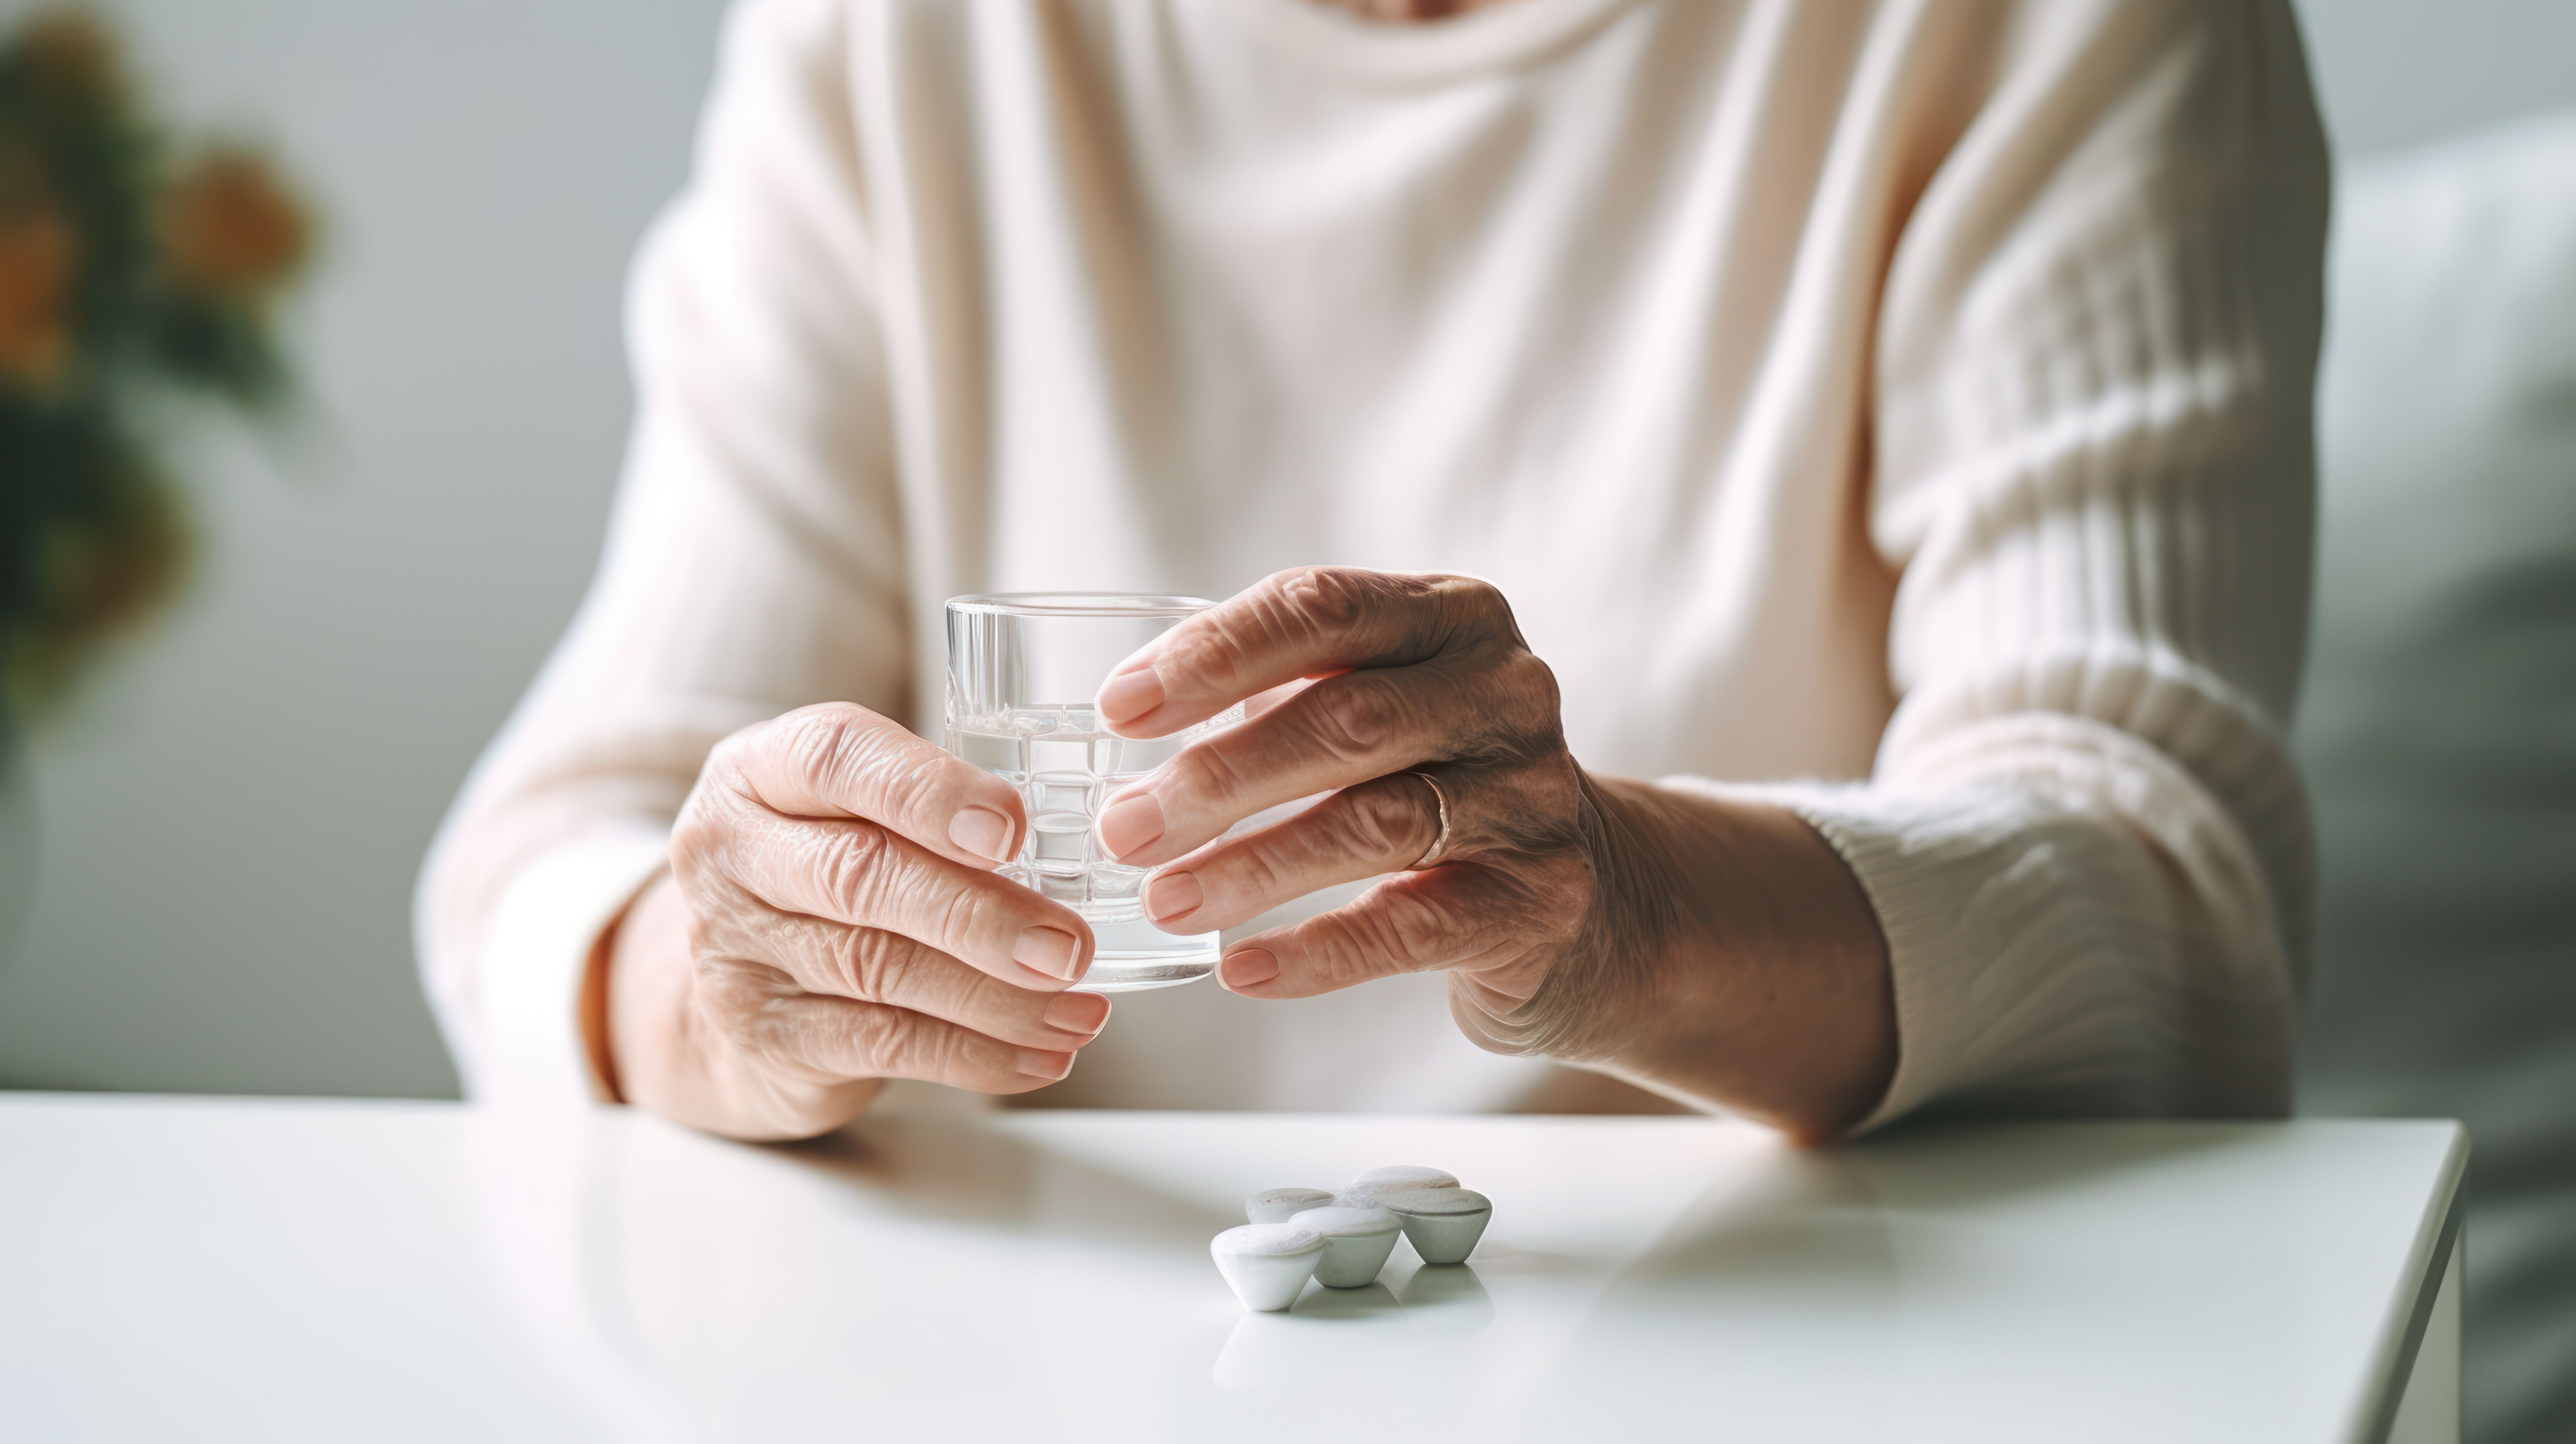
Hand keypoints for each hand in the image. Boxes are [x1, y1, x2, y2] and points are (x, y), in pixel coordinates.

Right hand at [597, 703, 1112, 1140]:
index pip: (838, 757)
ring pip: (879, 970)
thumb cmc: (824, 870)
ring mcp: (737, 947)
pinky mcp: (763, 1035)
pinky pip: (882, 1045)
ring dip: (996, 998)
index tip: (1012, 829)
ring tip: (1079, 1009)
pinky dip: (975, 1056)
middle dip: (978, 914)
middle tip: (1069, 946)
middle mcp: (732, 850)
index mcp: (761, 769)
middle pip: (861, 876)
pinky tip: (1042, 1055)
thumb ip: (932, 812)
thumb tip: (1070, 858)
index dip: (929, 791)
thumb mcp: (853, 811)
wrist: (720, 987)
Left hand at [1089, 568, 1894, 1137]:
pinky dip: (1316, 951)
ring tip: (1161, 900)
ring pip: (1374, 826)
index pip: (1322, 609)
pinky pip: (1411, 927)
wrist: (1593, 896)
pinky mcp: (1540, 901)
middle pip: (1346, 722)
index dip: (1214, 654)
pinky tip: (1240, 970)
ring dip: (1250, 867)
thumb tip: (1127, 720)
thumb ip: (1282, 692)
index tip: (1117, 710)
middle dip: (1218, 777)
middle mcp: (1506, 693)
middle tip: (1121, 828)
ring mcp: (1534, 797)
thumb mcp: (1380, 708)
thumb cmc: (1438, 784)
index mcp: (1454, 618)